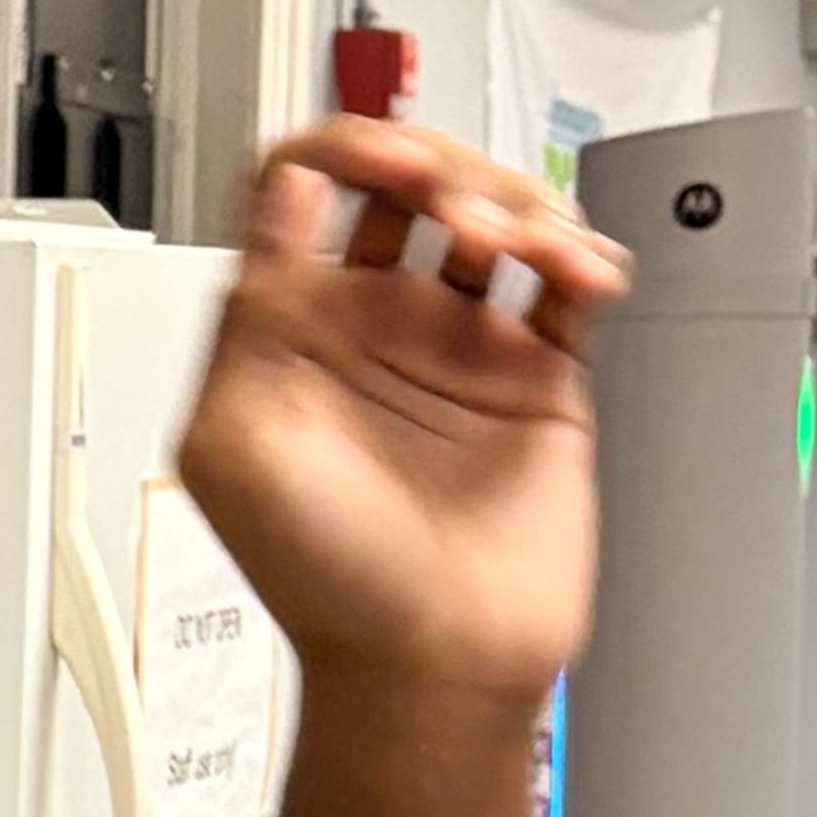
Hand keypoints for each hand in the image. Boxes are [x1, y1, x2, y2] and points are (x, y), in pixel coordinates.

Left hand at [178, 119, 630, 816]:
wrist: (429, 664)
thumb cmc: (322, 581)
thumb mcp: (235, 442)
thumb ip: (246, 313)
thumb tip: (274, 200)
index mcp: (285, 333)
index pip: (299, 193)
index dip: (338, 153)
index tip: (377, 165)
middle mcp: (367, 329)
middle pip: (408, 184)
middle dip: (440, 166)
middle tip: (458, 202)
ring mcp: (451, 347)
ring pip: (493, 215)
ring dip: (515, 203)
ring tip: (522, 253)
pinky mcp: (533, 374)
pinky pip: (564, 279)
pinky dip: (580, 254)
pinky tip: (578, 273)